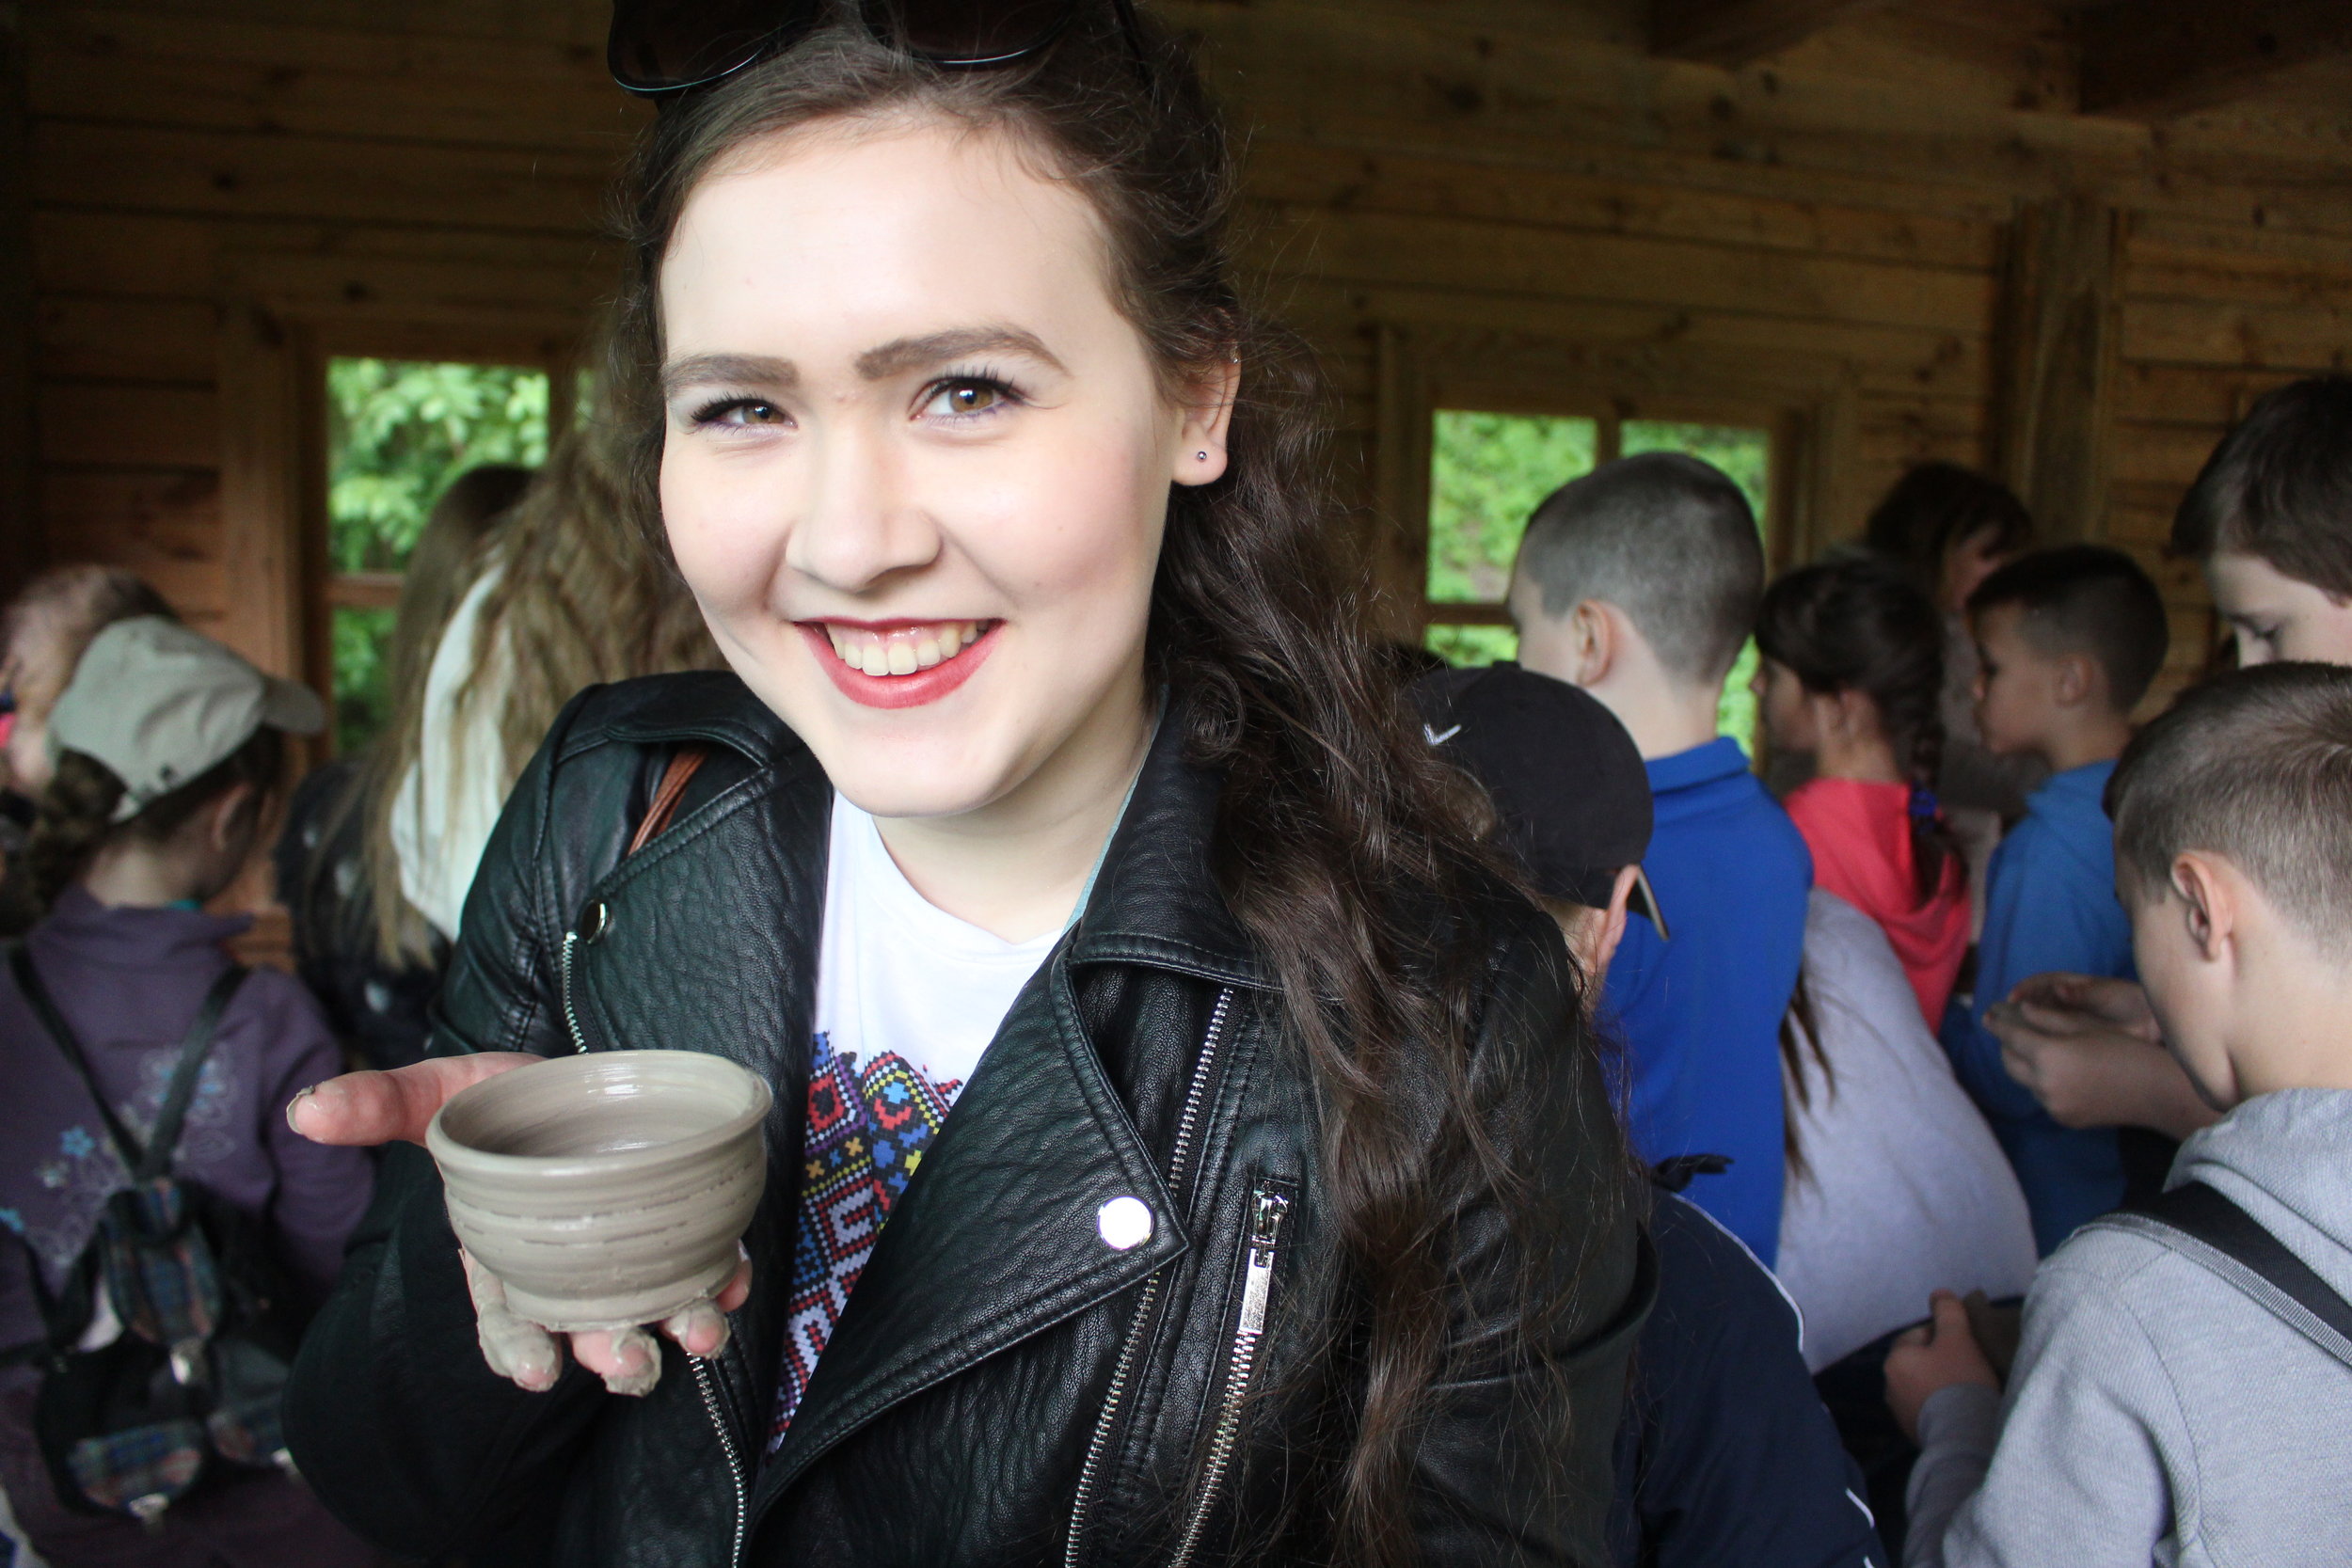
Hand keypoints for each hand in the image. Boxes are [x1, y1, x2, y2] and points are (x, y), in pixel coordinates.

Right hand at [287, 1056, 754, 1395]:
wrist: (576, 1072)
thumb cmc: (504, 1098)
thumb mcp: (440, 1092)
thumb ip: (380, 1103)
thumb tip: (306, 1111)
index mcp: (505, 1258)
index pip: (507, 1322)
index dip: (521, 1351)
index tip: (538, 1371)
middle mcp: (568, 1270)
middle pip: (588, 1333)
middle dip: (611, 1357)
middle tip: (627, 1361)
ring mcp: (627, 1255)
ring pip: (653, 1313)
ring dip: (678, 1329)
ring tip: (697, 1332)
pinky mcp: (679, 1228)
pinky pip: (705, 1267)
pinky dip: (722, 1279)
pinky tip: (731, 1280)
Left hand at [1885, 1291, 1998, 1443]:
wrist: (1964, 1437)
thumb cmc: (1960, 1381)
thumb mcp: (1958, 1339)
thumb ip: (1948, 1312)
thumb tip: (1938, 1293)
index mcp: (1895, 1360)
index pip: (1916, 1336)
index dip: (1942, 1336)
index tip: (1964, 1346)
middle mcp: (1889, 1386)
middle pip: (1918, 1363)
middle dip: (1939, 1361)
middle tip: (1967, 1367)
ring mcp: (1900, 1412)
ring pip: (1922, 1387)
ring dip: (1939, 1385)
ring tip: (1965, 1390)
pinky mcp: (1913, 1433)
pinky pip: (1927, 1410)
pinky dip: (1941, 1406)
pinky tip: (1960, 1410)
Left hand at [1986, 985, 2217, 1138]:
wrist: (2157, 1092)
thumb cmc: (2126, 1050)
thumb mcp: (2086, 1028)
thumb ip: (2048, 1020)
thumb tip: (2021, 1010)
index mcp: (2049, 1056)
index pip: (2011, 1037)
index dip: (1999, 1024)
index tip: (1989, 1014)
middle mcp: (2045, 1084)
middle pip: (2009, 1061)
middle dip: (2007, 1044)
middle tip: (2010, 1030)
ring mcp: (2053, 1105)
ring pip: (2024, 1080)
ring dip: (2025, 1064)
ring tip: (2035, 1049)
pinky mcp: (2063, 1118)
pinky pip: (2042, 1096)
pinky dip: (2043, 1082)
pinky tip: (2059, 1071)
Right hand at [2003, 972, 2158, 1041]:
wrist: (2155, 1026)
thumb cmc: (2133, 1003)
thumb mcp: (2110, 994)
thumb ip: (2084, 993)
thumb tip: (2060, 989)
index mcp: (2071, 987)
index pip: (2040, 983)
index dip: (2024, 989)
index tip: (2013, 998)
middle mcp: (2065, 1003)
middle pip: (2032, 1003)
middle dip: (2013, 1008)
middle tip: (1996, 1017)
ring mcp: (2068, 1021)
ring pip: (2037, 1022)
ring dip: (2020, 1027)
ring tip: (2004, 1036)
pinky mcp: (2072, 1039)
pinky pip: (2048, 1039)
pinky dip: (2036, 1043)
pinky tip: (2028, 1053)